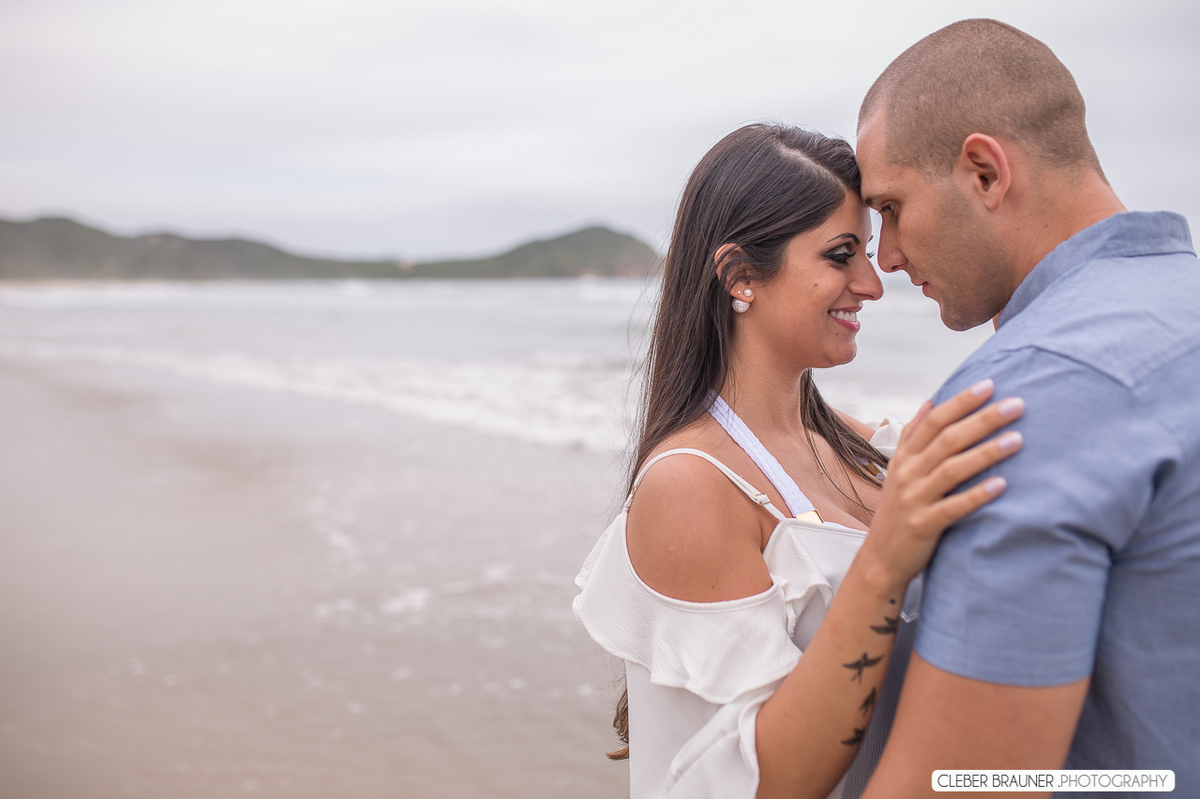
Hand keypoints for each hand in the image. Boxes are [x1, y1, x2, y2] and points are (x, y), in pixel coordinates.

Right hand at [860, 379, 1023, 587]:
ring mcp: (914, 499)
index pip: (934, 421)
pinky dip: (977, 495)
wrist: (880, 559)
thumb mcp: (899, 470)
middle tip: (1016, 405)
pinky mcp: (924, 525)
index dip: (961, 402)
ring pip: (952, 469)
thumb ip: (914, 436)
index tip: (989, 385)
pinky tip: (1002, 485)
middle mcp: (908, 474)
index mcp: (905, 457)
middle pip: (948, 439)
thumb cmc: (898, 512)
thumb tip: (930, 402)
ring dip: (986, 453)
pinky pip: (954, 507)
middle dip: (983, 419)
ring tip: (1018, 440)